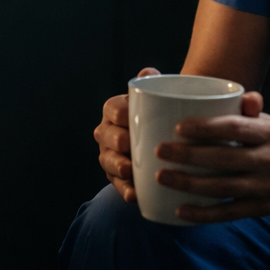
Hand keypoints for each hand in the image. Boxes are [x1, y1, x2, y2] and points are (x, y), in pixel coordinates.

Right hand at [94, 67, 159, 202]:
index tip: (127, 117)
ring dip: (117, 166)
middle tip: (128, 144)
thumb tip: (148, 73)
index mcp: (116, 110)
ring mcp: (111, 156)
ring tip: (129, 170)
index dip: (117, 113)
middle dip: (115, 141)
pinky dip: (125, 190)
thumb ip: (153, 83)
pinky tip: (134, 195)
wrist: (163, 135)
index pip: (112, 109)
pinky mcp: (117, 178)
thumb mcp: (157, 96)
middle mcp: (109, 132)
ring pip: (108, 161)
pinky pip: (118, 185)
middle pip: (106, 136)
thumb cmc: (158, 113)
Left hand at [155, 92, 269, 222]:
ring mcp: (266, 187)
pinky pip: (228, 213)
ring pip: (222, 187)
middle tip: (160, 151)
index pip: (235, 127)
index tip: (178, 127)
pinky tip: (179, 210)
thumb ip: (249, 108)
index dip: (206, 127)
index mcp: (268, 132)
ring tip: (161, 177)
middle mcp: (269, 160)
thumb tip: (242, 95)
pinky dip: (203, 214)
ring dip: (189, 184)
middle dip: (189, 156)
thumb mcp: (267, 120)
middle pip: (224, 159)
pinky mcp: (261, 209)